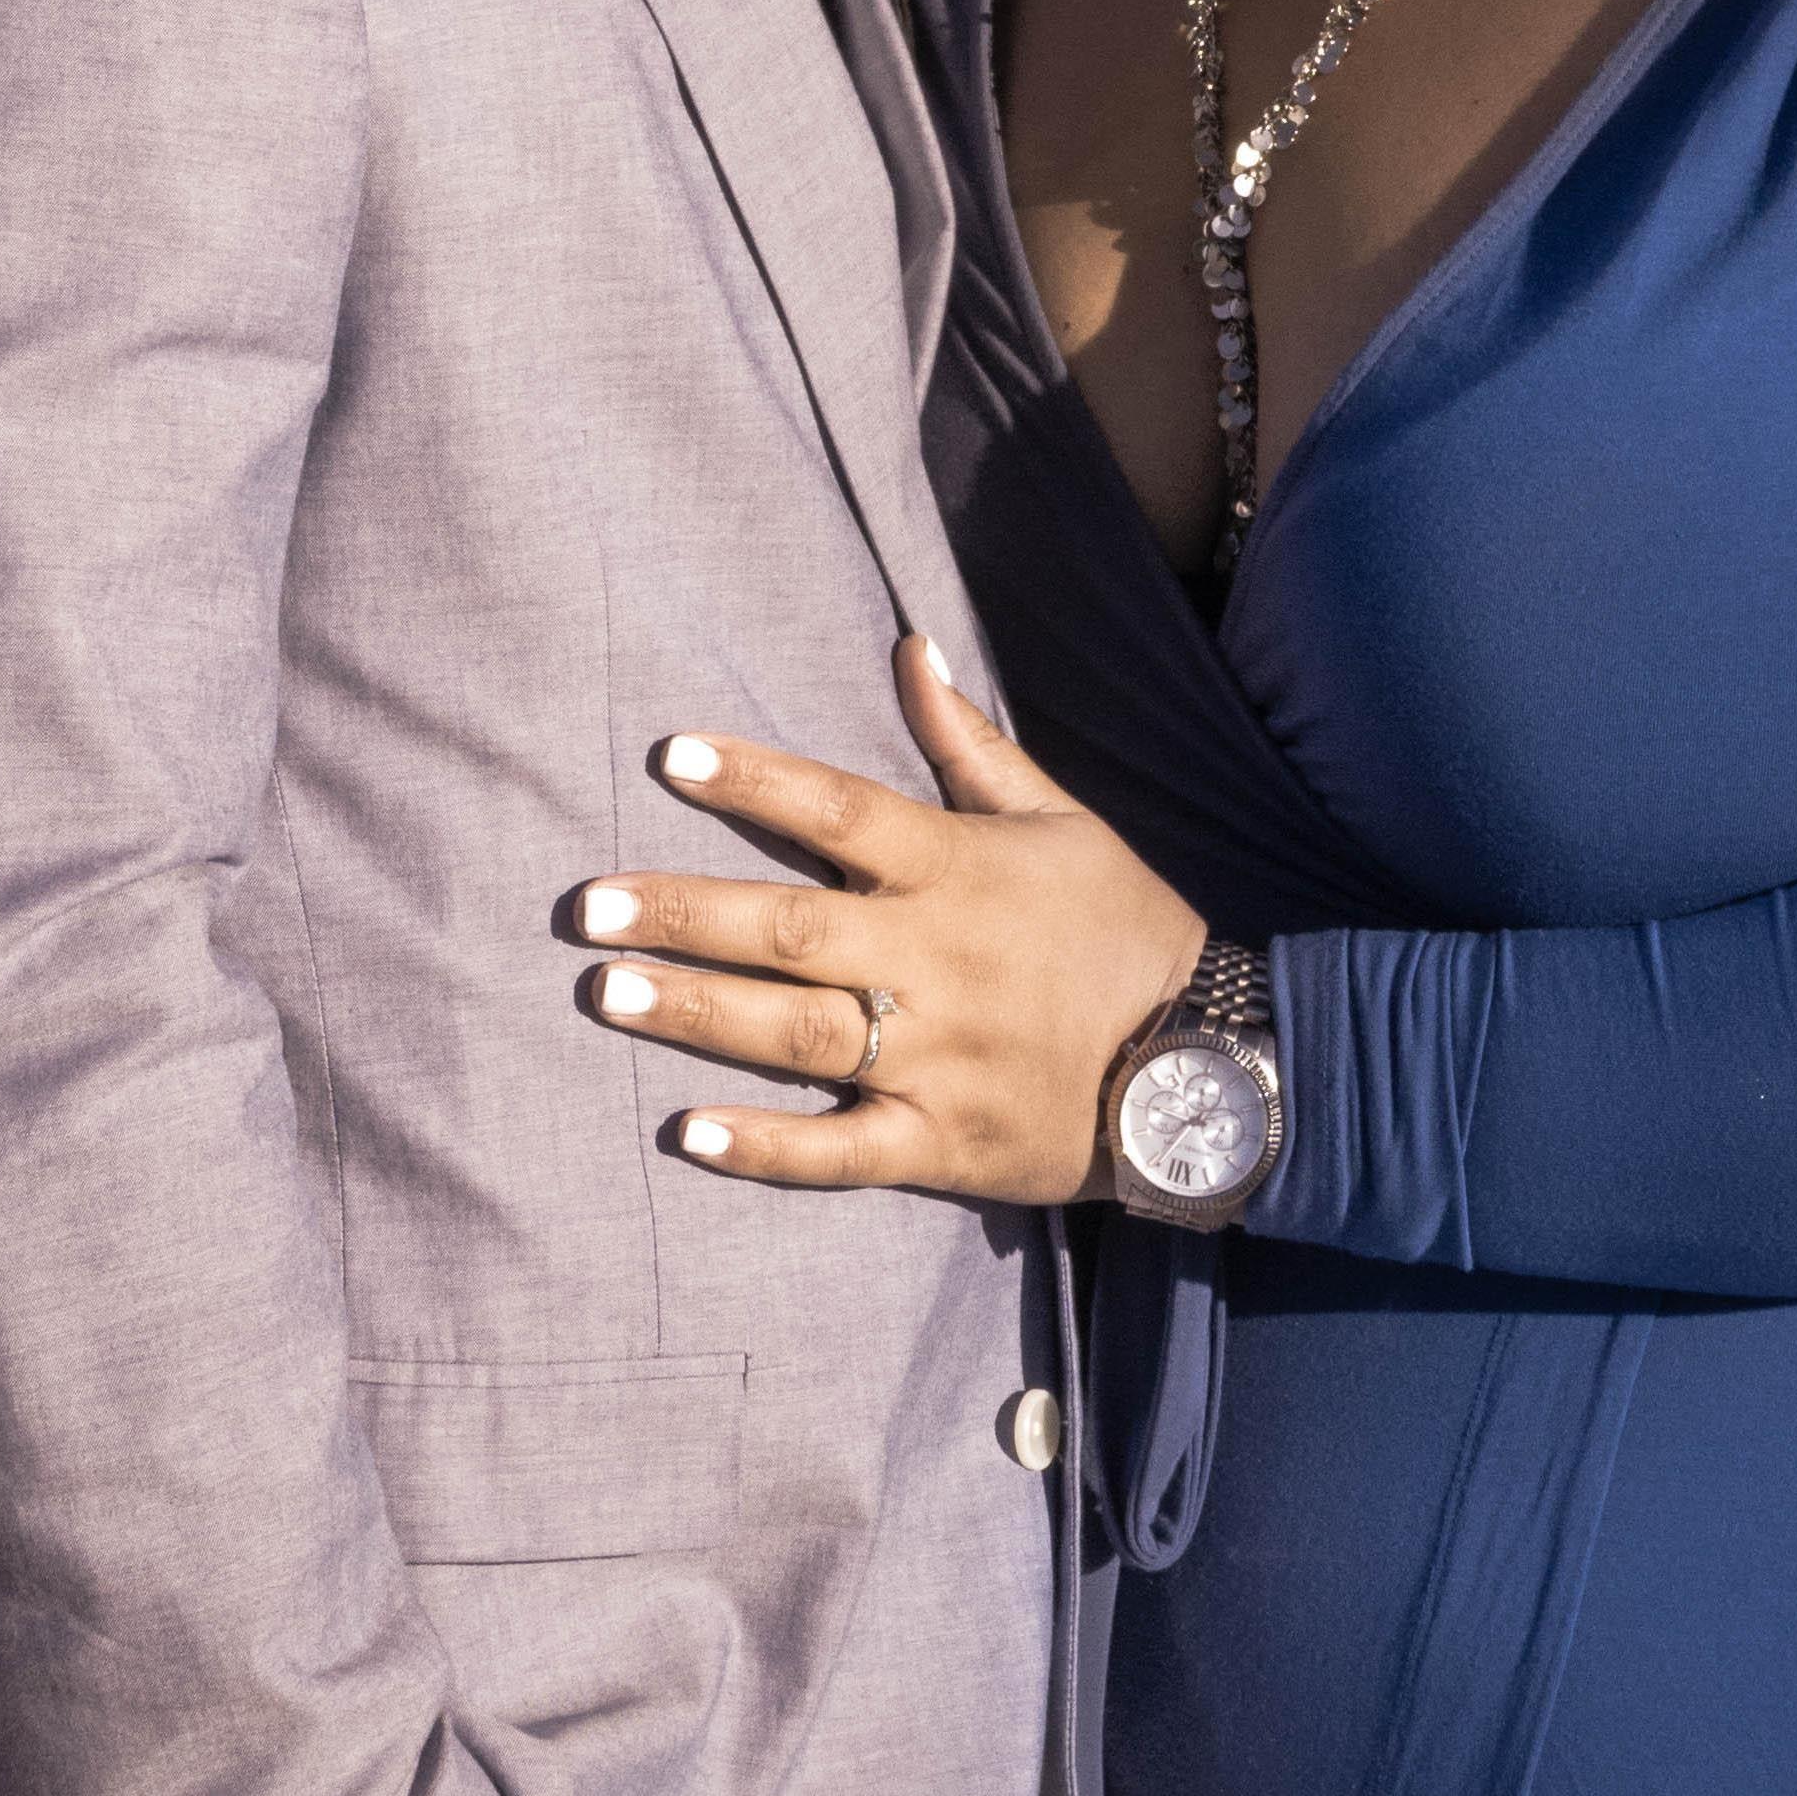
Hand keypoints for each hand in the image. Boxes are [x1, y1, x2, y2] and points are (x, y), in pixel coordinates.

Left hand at [568, 637, 1205, 1201]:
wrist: (1208, 1058)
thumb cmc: (1120, 924)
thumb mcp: (1059, 815)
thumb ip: (968, 740)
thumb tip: (909, 644)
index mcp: (957, 869)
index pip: (839, 808)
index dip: (755, 777)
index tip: (671, 754)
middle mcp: (935, 959)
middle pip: (791, 928)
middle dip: (686, 913)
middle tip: (588, 906)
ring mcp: (935, 1057)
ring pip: (797, 1034)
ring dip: (698, 1013)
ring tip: (608, 991)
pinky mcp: (941, 1142)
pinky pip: (842, 1151)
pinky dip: (766, 1147)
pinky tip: (687, 1135)